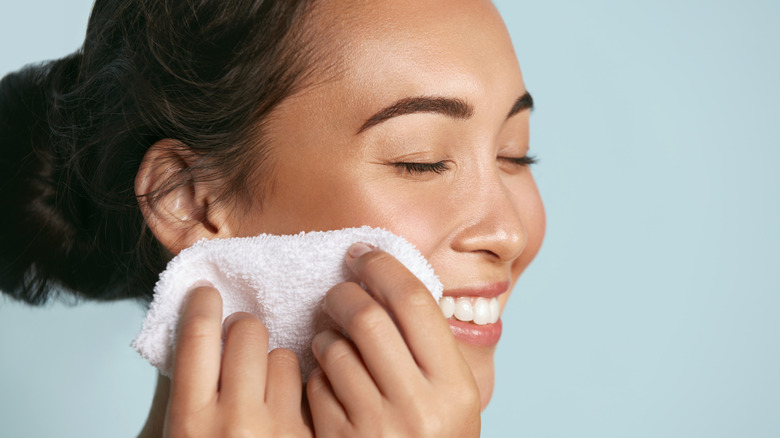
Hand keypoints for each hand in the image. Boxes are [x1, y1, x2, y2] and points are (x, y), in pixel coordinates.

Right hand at [164, 286, 311, 437]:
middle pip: (248, 332)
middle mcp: (237, 422)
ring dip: (275, 367)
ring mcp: (280, 428)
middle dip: (243, 329)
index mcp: (192, 422)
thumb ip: (188, 389)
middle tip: (238, 343)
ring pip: (284, 357)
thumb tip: (197, 331)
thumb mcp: (182, 432)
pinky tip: (285, 414)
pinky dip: (298, 394)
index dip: (202, 304)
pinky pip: (312, 386)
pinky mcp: (313, 434)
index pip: (198, 336)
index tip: (206, 293)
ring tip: (264, 393)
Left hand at [306, 244, 480, 436]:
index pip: (414, 302)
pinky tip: (329, 377)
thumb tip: (391, 281)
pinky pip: (315, 386)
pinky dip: (317, 372)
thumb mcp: (453, 398)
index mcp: (455, 388)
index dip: (383, 267)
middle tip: (338, 291)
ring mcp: (376, 429)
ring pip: (334, 348)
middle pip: (367, 317)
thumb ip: (432, 346)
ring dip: (326, 333)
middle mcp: (419, 408)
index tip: (363, 254)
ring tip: (333, 339)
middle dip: (344, 294)